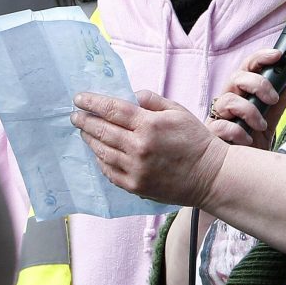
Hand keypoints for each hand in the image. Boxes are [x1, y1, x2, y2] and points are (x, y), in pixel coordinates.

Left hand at [74, 90, 228, 207]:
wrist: (210, 176)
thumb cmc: (196, 140)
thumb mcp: (178, 111)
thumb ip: (152, 101)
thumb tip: (129, 97)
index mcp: (149, 125)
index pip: (112, 110)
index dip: (92, 103)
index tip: (79, 98)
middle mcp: (139, 148)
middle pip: (102, 131)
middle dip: (85, 121)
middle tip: (75, 115)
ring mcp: (135, 170)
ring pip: (102, 152)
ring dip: (90, 140)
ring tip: (84, 132)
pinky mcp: (136, 187)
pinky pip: (109, 172)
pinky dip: (101, 160)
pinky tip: (98, 152)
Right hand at [205, 49, 285, 150]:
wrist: (236, 171)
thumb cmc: (248, 143)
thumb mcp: (267, 124)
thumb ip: (276, 107)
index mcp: (241, 93)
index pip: (247, 68)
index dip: (260, 58)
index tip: (277, 55)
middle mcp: (227, 100)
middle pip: (236, 77)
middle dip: (257, 84)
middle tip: (273, 99)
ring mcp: (218, 116)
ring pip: (228, 100)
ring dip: (249, 111)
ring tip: (261, 125)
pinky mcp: (211, 132)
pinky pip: (222, 125)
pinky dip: (238, 132)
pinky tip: (247, 140)